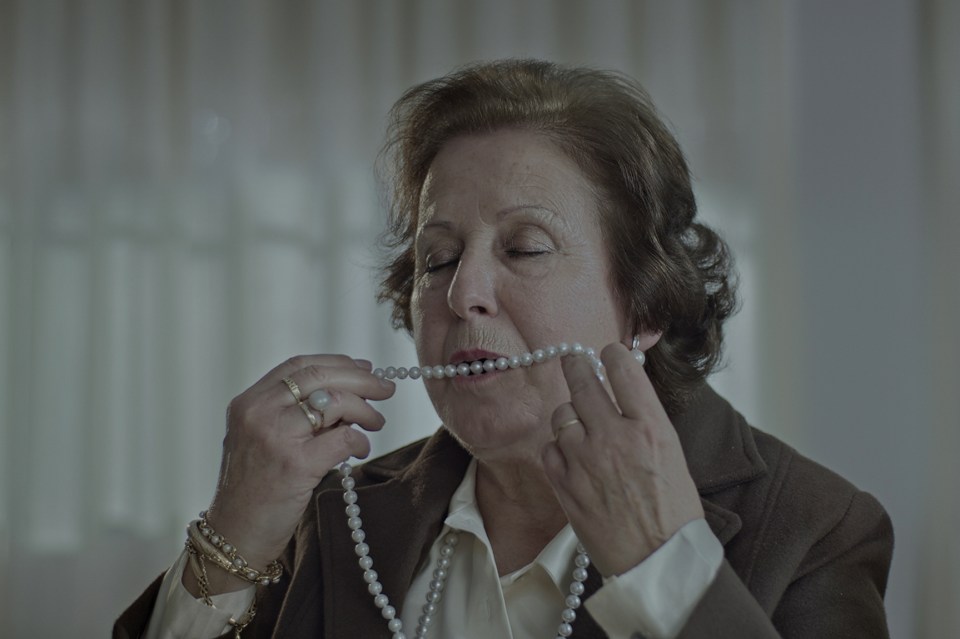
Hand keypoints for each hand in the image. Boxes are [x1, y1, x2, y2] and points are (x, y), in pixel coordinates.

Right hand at [201, 355, 394, 581]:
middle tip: (385, 388)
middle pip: (320, 377)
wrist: (236, 533)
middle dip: (361, 379)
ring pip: (335, 402)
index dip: (337, 363)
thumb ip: (294, 413)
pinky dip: (361, 440)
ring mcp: (276, 437)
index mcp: (248, 402)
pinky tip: (361, 449)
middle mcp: (258, 413)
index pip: (299, 366)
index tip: (363, 368)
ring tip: (375, 423)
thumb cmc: (255, 488)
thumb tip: (349, 393)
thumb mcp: (262, 438)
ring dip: (365, 410)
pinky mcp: (296, 465)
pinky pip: (344, 438)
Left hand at [541, 342, 702, 576]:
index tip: (608, 353)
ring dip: (568, 413)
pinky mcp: (564, 484)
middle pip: (582, 380)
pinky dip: (557, 447)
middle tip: (573, 360)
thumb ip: (645, 419)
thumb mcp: (672, 454)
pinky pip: (548, 448)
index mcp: (650, 427)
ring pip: (561, 413)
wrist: (658, 562)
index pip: (622, 368)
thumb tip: (624, 387)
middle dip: (576, 365)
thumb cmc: (673, 512)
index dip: (612, 354)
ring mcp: (584, 459)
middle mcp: (614, 436)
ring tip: (579, 423)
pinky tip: (570, 455)